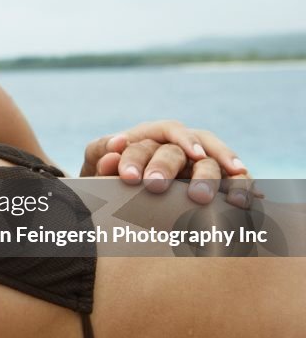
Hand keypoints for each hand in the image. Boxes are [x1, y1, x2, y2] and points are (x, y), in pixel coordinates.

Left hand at [80, 120, 253, 206]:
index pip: (144, 141)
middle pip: (176, 148)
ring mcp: (202, 158)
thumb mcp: (97, 168)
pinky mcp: (224, 175)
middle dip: (165, 166)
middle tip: (155, 186)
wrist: (129, 199)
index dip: (135, 157)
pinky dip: (240, 186)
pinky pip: (237, 176)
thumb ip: (100, 158)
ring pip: (209, 159)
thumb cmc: (111, 179)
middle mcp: (177, 143)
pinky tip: (240, 201)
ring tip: (200, 196)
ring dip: (206, 176)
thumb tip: (114, 148)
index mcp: (147, 137)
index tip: (129, 178)